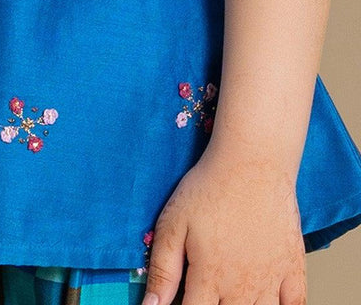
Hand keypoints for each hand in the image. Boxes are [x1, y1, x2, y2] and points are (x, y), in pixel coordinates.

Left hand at [143, 144, 305, 304]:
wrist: (253, 164)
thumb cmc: (209, 189)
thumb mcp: (173, 223)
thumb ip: (162, 269)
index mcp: (209, 278)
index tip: (182, 299)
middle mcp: (242, 288)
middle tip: (207, 290)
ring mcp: (272, 282)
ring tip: (230, 295)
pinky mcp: (294, 270)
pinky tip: (268, 300)